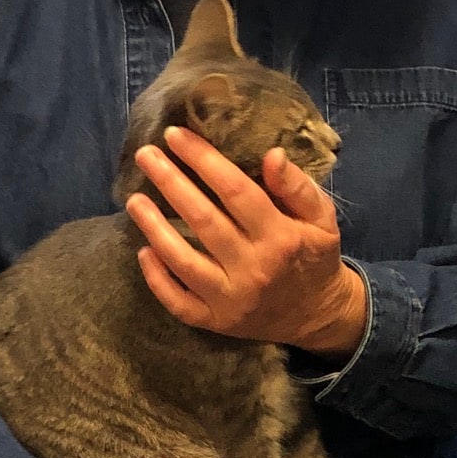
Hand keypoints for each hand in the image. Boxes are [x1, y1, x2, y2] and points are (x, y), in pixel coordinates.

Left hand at [125, 128, 366, 356]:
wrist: (318, 316)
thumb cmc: (314, 257)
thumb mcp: (322, 218)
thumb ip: (298, 186)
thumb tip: (271, 154)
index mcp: (281, 237)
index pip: (236, 190)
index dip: (203, 160)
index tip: (176, 136)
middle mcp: (254, 269)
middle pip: (203, 220)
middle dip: (170, 183)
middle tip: (145, 155)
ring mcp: (232, 299)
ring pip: (184, 262)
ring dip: (154, 228)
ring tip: (133, 200)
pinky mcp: (217, 322)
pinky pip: (179, 303)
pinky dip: (157, 279)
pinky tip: (143, 251)